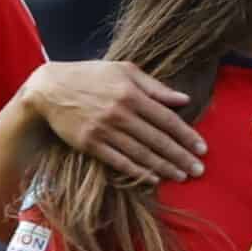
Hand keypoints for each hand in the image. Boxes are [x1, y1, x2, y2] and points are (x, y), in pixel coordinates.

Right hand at [28, 61, 205, 183]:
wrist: (49, 89)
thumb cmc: (90, 76)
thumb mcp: (124, 71)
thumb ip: (155, 87)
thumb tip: (183, 99)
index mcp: (131, 93)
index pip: (166, 118)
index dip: (186, 135)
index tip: (202, 148)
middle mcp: (119, 113)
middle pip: (157, 139)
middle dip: (180, 156)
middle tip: (199, 170)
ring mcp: (104, 130)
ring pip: (141, 153)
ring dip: (163, 167)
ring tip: (181, 176)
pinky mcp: (90, 144)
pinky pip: (118, 161)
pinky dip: (137, 171)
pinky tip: (153, 179)